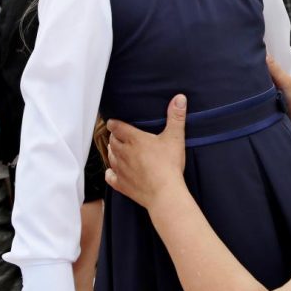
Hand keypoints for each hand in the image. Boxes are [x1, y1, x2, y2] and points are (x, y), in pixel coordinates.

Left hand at [104, 95, 188, 209]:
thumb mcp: (175, 137)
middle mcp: (123, 153)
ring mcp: (120, 170)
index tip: (113, 122)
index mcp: (134, 139)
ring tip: (118, 150)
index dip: (114, 123)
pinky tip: (113, 172)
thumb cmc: (169, 165)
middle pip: (112, 141)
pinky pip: (110, 177)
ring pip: (110, 157)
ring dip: (113, 152)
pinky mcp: (121, 185)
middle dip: (115, 137)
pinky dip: (110, 173)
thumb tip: (179, 98)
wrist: (164, 193)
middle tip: (119, 136)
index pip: (117, 127)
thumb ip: (176, 116)